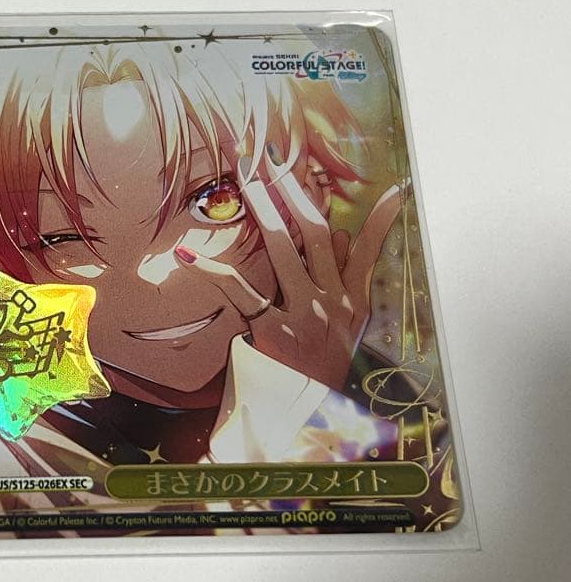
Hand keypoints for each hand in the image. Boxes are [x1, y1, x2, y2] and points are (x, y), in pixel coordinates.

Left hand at [176, 168, 404, 390]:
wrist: (304, 423)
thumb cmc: (319, 372)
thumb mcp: (344, 329)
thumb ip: (344, 280)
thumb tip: (343, 234)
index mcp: (354, 302)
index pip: (369, 250)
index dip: (379, 219)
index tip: (394, 189)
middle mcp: (334, 303)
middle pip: (318, 234)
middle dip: (296, 192)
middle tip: (275, 159)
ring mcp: (305, 315)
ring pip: (285, 248)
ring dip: (264, 207)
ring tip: (246, 177)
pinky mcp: (273, 330)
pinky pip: (239, 291)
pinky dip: (211, 269)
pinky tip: (188, 252)